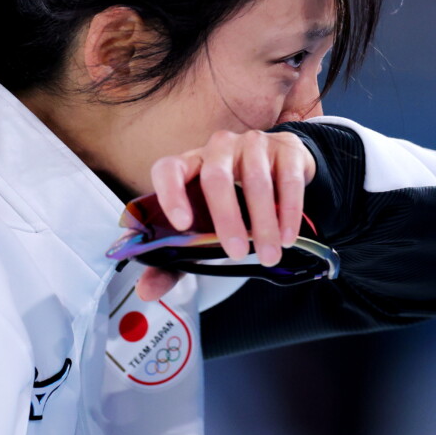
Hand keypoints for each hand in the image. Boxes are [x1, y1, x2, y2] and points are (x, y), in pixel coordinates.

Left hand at [135, 130, 316, 300]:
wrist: (281, 169)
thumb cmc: (234, 201)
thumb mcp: (204, 227)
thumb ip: (174, 261)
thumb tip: (147, 290)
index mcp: (190, 165)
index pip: (168, 169)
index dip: (170, 194)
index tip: (181, 224)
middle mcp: (218, 148)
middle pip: (216, 178)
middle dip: (226, 219)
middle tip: (236, 254)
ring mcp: (253, 144)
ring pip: (256, 181)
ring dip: (263, 223)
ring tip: (269, 254)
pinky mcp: (286, 148)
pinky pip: (287, 180)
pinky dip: (288, 212)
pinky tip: (287, 235)